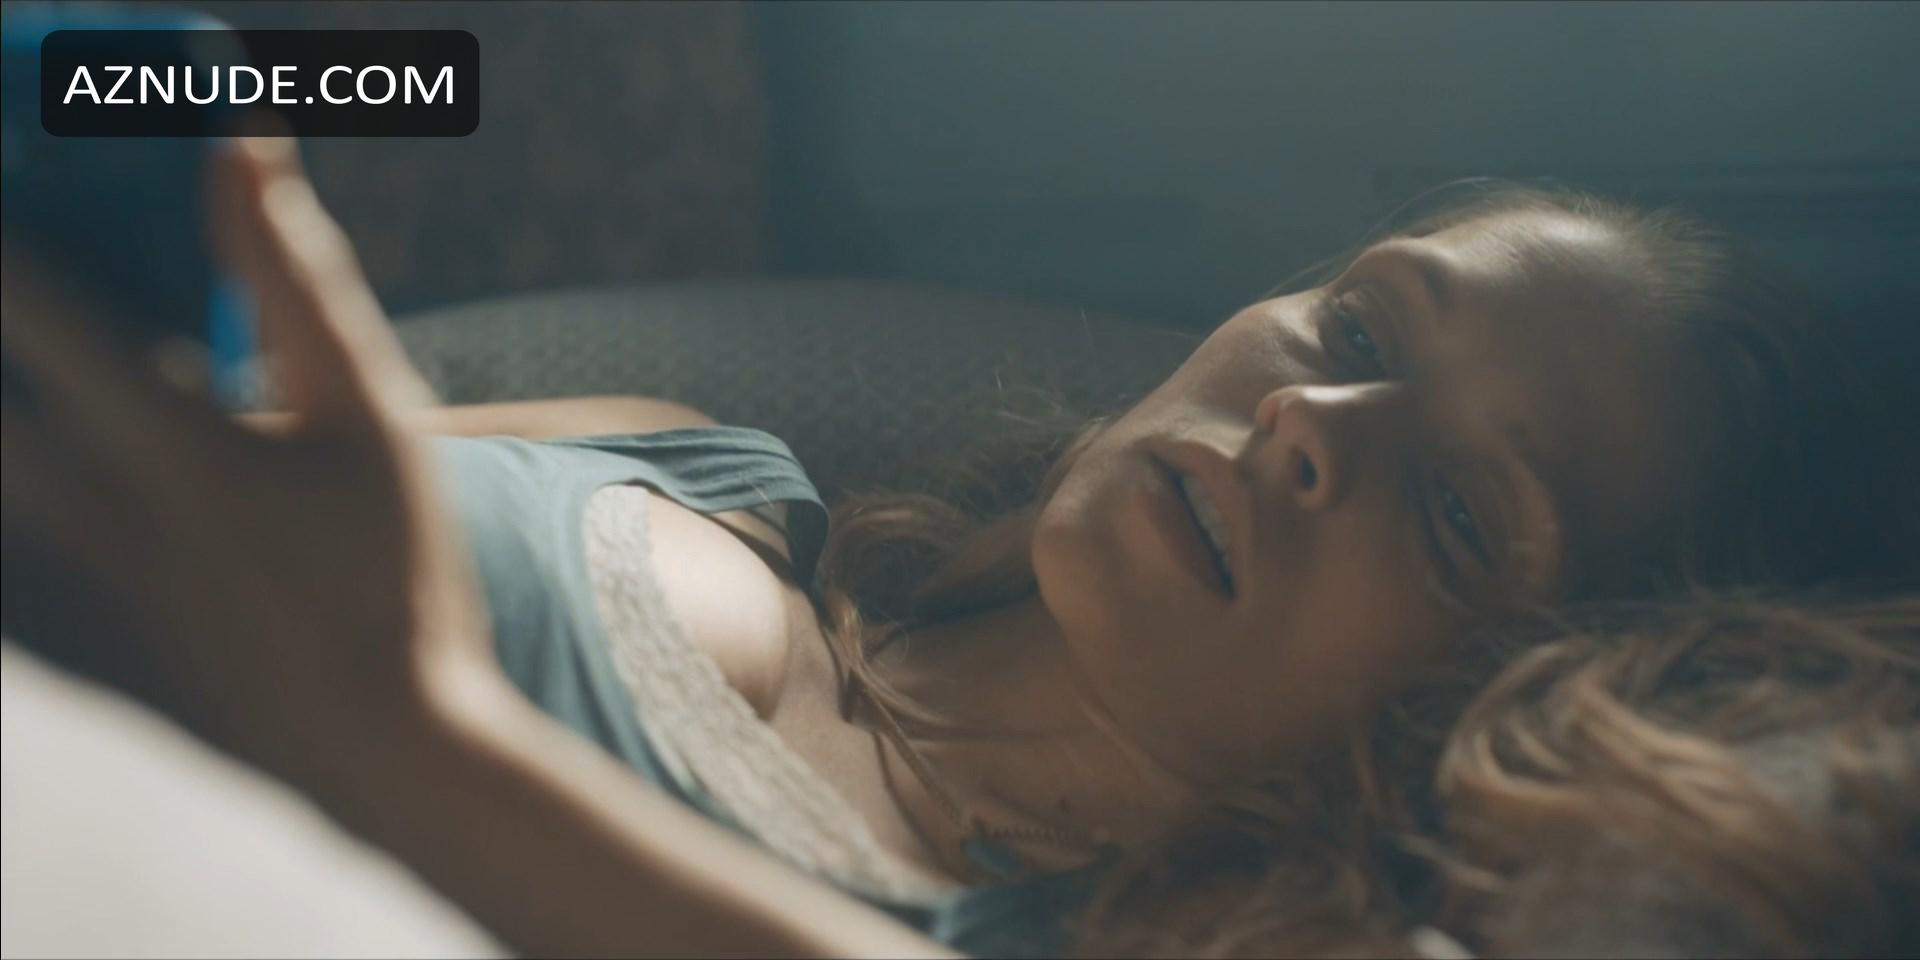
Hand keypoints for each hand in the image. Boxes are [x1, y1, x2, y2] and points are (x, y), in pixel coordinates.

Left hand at [0, 136, 500, 791]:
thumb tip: (242, 152)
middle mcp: (77, 512)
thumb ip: (296, 279)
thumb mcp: (372, 415)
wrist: (382, 745)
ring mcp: (50, 584)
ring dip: (3, 401)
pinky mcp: (52, 639)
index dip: (0, 227)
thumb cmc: (392, 571)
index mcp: (162, 442)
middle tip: (27, 303)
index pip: (18, 296)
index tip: (6, 168)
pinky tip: (55, 469)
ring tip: (41, 381)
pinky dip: (13, 489)